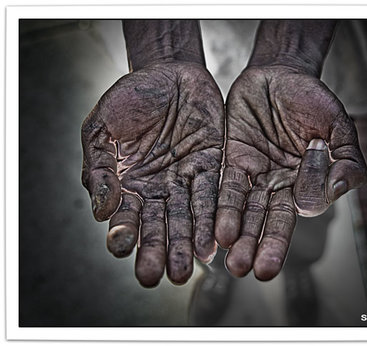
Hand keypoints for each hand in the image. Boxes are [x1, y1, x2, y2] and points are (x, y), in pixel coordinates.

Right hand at [81, 21, 223, 286]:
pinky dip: (213, 217)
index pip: (127, 216)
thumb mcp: (102, 127)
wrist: (167, 71)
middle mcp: (159, 188)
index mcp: (129, 183)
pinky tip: (214, 241)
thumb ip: (99, 168)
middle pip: (160, 225)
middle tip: (162, 277)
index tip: (123, 247)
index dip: (125, 233)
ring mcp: (186, 179)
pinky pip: (213, 194)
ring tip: (189, 269)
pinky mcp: (212, 165)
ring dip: (189, 243)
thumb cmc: (129, 98)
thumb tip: (101, 212)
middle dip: (160, 250)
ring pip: (188, 217)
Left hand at [215, 62, 366, 280]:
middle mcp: (281, 185)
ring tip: (234, 263)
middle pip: (273, 221)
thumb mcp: (339, 125)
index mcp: (309, 182)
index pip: (305, 205)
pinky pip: (228, 188)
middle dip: (264, 246)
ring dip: (240, 237)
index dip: (300, 207)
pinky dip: (223, 208)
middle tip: (256, 272)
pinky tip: (218, 232)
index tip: (304, 178)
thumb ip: (347, 158)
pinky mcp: (233, 161)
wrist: (279, 74)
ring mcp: (256, 175)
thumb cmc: (313, 100)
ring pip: (248, 211)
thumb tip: (339, 190)